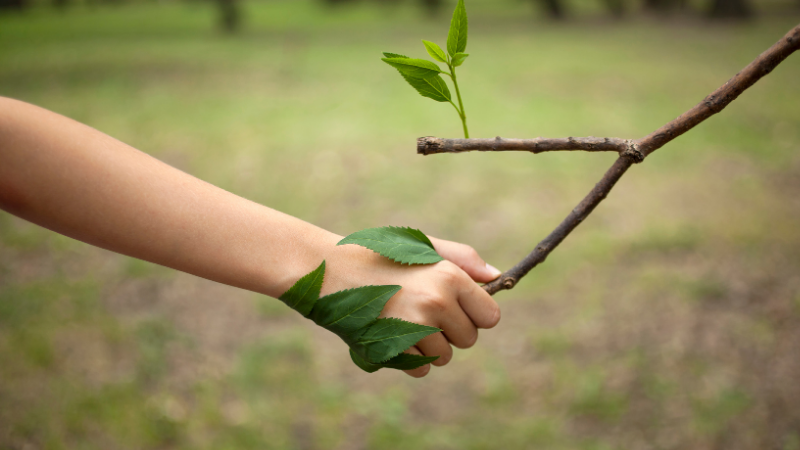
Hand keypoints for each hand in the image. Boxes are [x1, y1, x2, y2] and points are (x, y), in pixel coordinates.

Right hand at [319, 234, 501, 377]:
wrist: (329, 270)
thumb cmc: (380, 255)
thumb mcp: (423, 247)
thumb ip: (464, 260)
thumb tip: (497, 278)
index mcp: (449, 276)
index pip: (490, 316)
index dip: (475, 314)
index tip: (457, 308)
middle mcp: (436, 302)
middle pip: (469, 339)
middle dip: (451, 331)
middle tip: (422, 310)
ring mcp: (414, 328)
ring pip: (445, 357)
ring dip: (429, 346)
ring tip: (403, 319)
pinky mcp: (393, 348)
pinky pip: (420, 369)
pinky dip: (408, 359)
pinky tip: (391, 334)